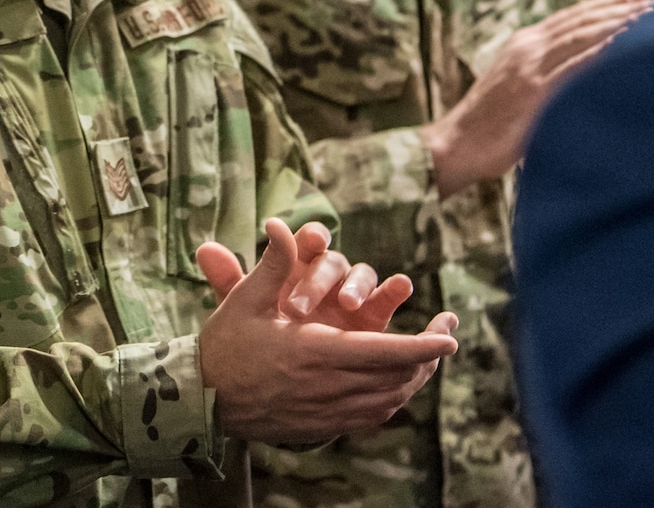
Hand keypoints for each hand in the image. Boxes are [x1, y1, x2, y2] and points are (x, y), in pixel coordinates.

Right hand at [197, 218, 458, 443]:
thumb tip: (280, 225)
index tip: (451, 337)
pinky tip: (393, 386)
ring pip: (389, 400)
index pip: (385, 352)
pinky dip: (390, 400)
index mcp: (314, 351)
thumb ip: (271, 265)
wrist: (203, 400)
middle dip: (428, 360)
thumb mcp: (244, 301)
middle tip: (446, 338)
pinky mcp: (322, 427)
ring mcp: (327, 411)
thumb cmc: (224, 346)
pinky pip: (371, 417)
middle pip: (397, 378)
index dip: (423, 346)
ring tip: (427, 359)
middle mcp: (327, 385)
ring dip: (413, 380)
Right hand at [423, 0, 652, 196]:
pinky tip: (625, 47)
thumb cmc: (488, 124)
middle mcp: (526, 48)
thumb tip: (582, 75)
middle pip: (580, 20)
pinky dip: (600, 53)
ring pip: (580, 36)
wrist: (455, 145)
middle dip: (619, 7)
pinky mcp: (533, 91)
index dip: (606, 4)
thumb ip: (545, 75)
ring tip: (650, 16)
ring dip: (617, 23)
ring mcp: (529, 68)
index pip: (572, 17)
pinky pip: (574, 67)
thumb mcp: (517, 87)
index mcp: (522, 44)